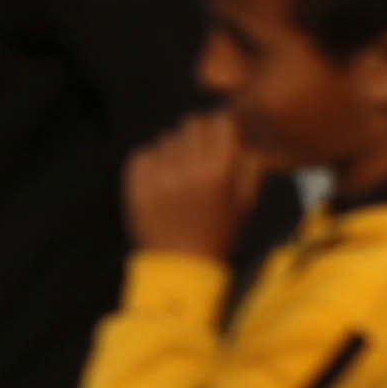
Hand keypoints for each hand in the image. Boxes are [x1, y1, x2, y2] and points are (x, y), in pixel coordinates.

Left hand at [123, 108, 267, 261]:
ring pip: (166, 138)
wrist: (180, 264)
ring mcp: (158, 174)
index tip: (221, 138)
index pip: (219, 123)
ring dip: (174, 150)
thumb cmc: (219, 233)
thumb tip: (248, 139)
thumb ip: (251, 167)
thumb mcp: (245, 203)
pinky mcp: (135, 182)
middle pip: (191, 124)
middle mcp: (187, 169)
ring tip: (180, 176)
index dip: (222, 128)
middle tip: (200, 156)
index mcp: (218, 173)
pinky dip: (152, 163)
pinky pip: (143, 154)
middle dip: (198, 136)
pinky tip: (161, 183)